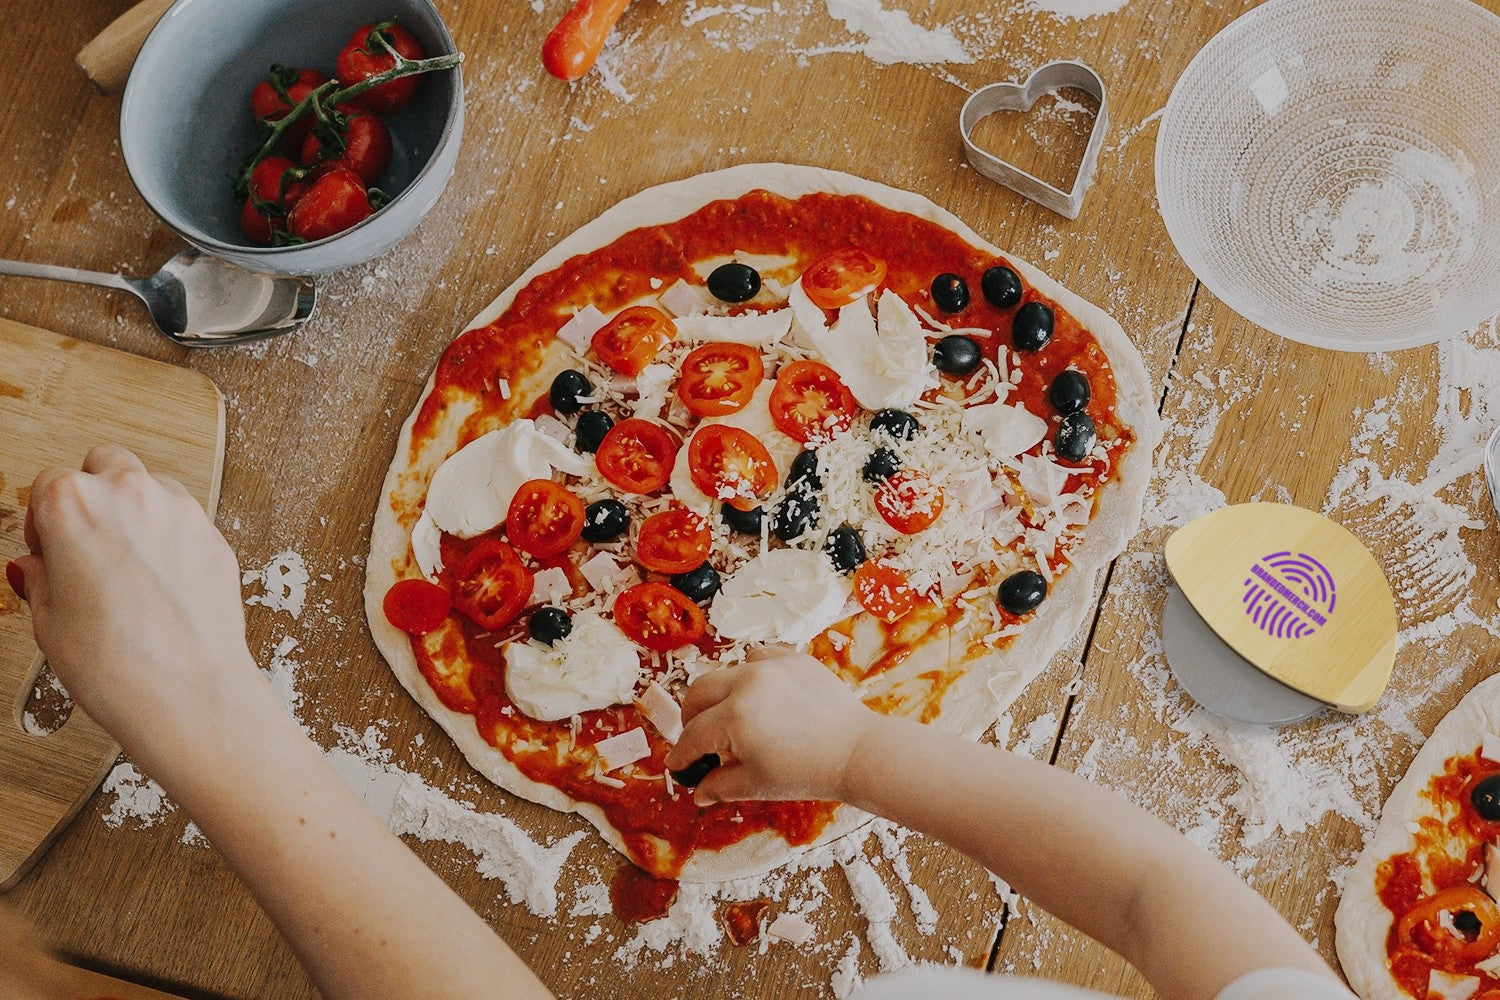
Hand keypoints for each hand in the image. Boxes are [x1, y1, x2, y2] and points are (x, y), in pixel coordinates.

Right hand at [7, 445, 259, 747]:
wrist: (189, 691)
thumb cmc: (118, 662)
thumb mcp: (49, 621)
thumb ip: (40, 579)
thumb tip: (37, 568)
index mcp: (75, 504)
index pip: (48, 483)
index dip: (43, 519)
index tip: (47, 547)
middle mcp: (132, 494)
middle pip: (104, 464)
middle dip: (93, 493)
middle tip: (85, 541)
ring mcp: (181, 511)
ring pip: (151, 485)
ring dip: (136, 509)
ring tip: (125, 564)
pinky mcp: (215, 535)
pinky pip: (185, 519)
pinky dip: (171, 536)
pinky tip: (160, 580)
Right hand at [663, 648, 883, 805]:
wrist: (857, 751)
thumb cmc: (808, 773)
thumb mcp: (758, 784)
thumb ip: (720, 786)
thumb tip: (698, 793)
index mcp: (734, 717)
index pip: (694, 735)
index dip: (681, 754)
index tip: (676, 765)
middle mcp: (747, 683)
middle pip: (698, 692)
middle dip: (690, 716)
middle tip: (694, 736)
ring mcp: (771, 666)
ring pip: (727, 670)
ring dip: (719, 693)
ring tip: (728, 714)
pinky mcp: (793, 659)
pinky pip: (759, 657)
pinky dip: (749, 673)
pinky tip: (757, 692)